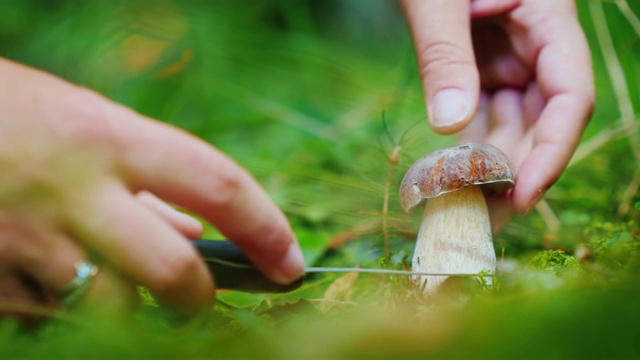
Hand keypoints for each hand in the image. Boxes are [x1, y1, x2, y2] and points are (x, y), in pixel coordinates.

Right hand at [0, 58, 303, 311]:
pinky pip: (48, 321)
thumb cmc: (12, 115)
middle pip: (174, 275)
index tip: (291, 263)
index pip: (220, 186)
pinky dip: (62, 310)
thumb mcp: (87, 126)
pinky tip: (42, 274)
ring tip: (97, 277)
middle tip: (195, 299)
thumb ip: (147, 184)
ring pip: (109, 311)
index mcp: (113, 139)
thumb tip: (196, 236)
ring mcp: (30, 244)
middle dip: (196, 300)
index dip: (268, 229)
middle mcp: (78, 193)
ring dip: (120, 308)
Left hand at [401, 0, 594, 230]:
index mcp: (546, 17)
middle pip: (540, 120)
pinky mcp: (478, 65)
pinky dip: (468, 146)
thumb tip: (451, 126)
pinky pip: (482, 113)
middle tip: (483, 221)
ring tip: (464, 210)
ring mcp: (506, 56)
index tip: (522, 194)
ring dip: (491, 167)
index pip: (570, 96)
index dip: (552, 151)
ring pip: (511, 123)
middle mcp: (533, 44)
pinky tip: (451, 177)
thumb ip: (445, 54)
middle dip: (515, 172)